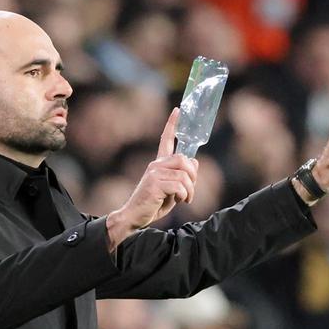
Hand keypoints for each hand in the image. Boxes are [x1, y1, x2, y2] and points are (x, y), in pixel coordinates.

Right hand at [106, 108, 197, 249]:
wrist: (134, 217)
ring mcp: (154, 173)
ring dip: (189, 190)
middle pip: (184, 160)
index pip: (165, 140)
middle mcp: (155, 165)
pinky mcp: (154, 184)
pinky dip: (183, 195)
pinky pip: (179, 186)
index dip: (172, 125)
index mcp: (158, 164)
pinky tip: (178, 201)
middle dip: (193, 176)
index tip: (178, 110)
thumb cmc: (152, 205)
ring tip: (184, 199)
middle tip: (190, 190)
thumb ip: (182, 176)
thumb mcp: (171, 190)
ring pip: (184, 175)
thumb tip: (195, 162)